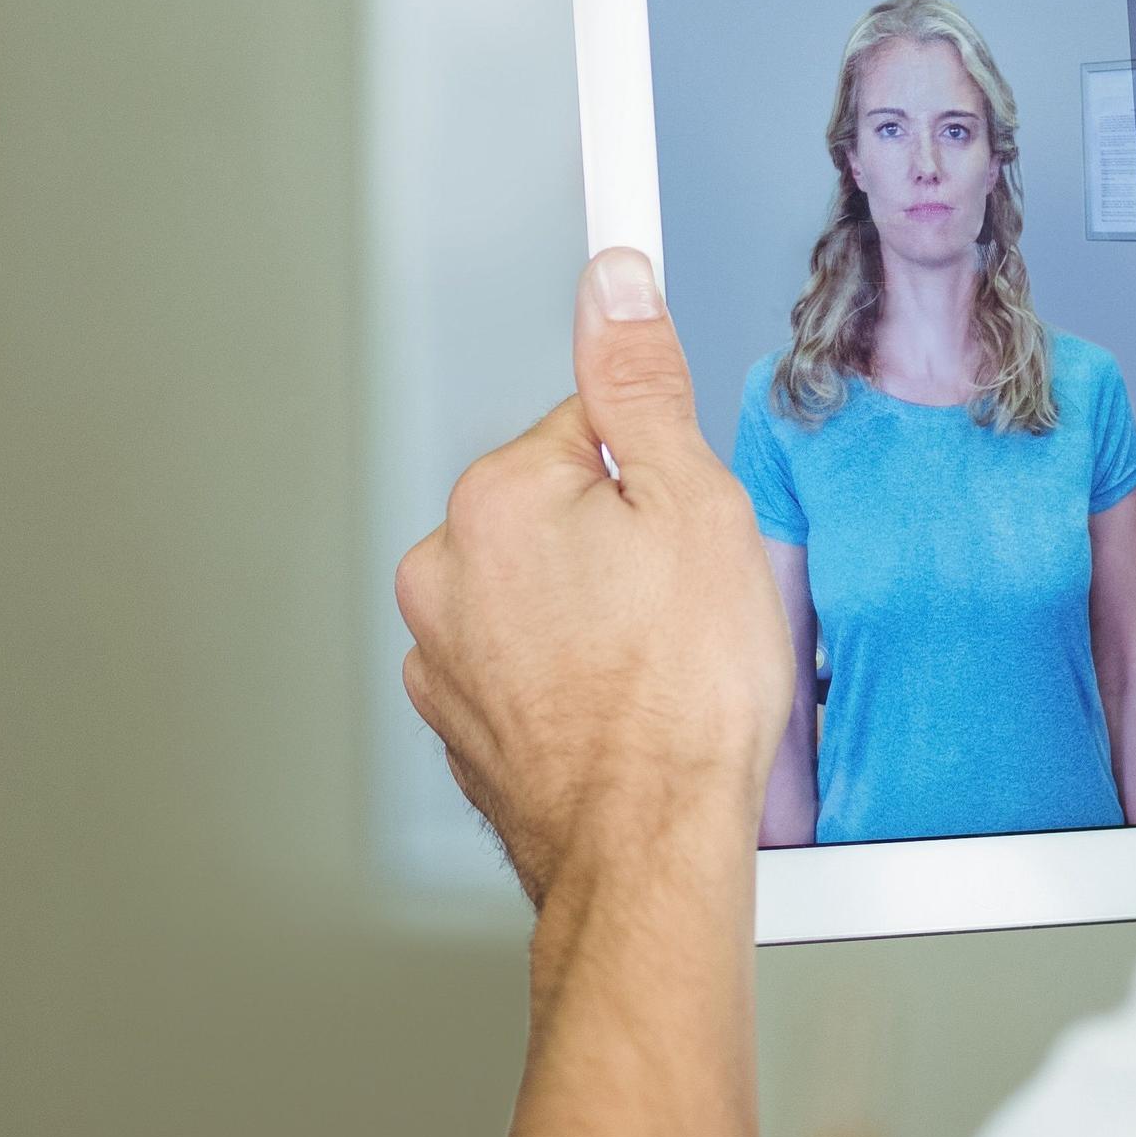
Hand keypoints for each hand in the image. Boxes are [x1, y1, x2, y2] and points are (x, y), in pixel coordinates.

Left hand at [396, 252, 789, 907]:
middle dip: (620, 545)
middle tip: (679, 610)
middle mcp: (443, 569)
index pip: (589, 427)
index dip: (656, 475)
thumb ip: (641, 383)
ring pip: (541, 591)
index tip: (681, 525)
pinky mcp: (458, 721)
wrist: (647, 852)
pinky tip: (618, 711)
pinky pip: (523, 664)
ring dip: (591, 614)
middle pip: (558, 509)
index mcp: (495, 497)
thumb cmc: (678, 701)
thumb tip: (612, 284)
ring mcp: (441, 653)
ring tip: (652, 672)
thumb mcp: (695, 504)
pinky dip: (567, 677)